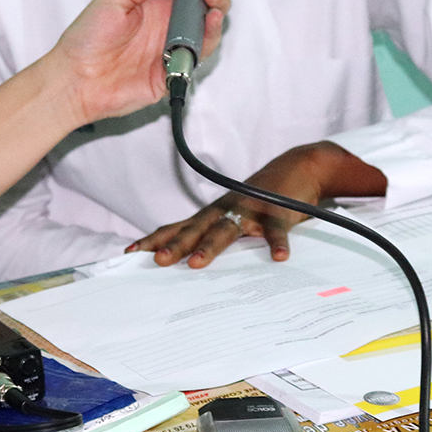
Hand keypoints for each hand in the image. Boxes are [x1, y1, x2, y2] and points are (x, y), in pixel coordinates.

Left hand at [47, 0, 231, 125]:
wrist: (75, 79)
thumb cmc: (86, 40)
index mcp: (153, 6)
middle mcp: (165, 27)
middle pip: (203, 10)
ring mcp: (171, 50)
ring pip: (206, 33)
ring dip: (216, 18)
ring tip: (213, 8)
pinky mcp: (173, 73)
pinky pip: (198, 58)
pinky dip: (207, 43)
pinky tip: (206, 28)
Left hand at [128, 142, 386, 267]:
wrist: (300, 166)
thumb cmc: (262, 196)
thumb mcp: (236, 213)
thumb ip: (216, 232)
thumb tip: (191, 257)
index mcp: (215, 213)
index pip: (179, 227)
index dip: (155, 239)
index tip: (131, 252)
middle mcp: (227, 210)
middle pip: (196, 229)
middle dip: (175, 245)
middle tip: (157, 261)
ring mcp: (251, 209)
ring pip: (227, 229)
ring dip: (210, 247)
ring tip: (196, 264)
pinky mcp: (278, 211)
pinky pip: (276, 229)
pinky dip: (276, 243)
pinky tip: (279, 257)